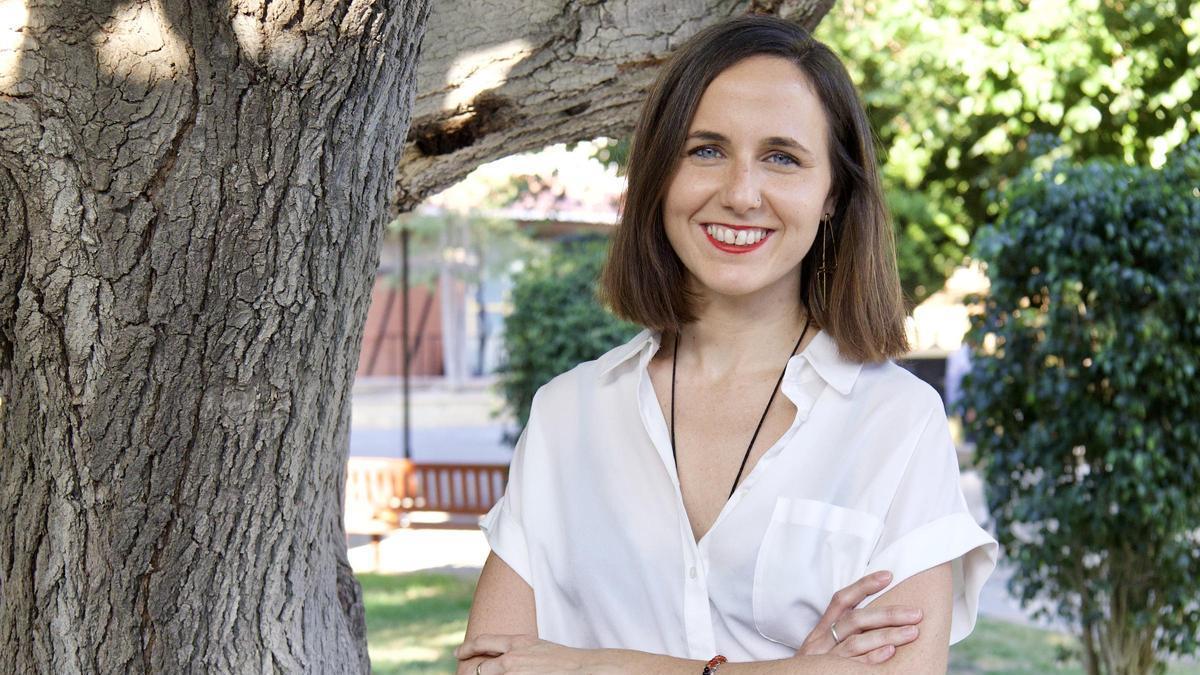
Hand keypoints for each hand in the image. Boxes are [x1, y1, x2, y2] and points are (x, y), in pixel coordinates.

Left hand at [455, 634, 623, 674]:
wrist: (582, 668)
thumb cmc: (563, 660)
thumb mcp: (536, 646)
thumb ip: (517, 649)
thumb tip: (504, 656)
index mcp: (516, 642)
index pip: (483, 642)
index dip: (467, 647)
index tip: (458, 652)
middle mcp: (511, 658)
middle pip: (478, 665)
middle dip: (467, 670)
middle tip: (461, 673)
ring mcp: (514, 674)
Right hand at [795, 570, 922, 663]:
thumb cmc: (812, 669)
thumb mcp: (821, 646)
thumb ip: (841, 631)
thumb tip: (875, 616)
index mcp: (820, 630)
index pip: (841, 600)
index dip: (864, 586)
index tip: (888, 575)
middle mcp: (821, 642)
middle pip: (855, 620)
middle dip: (888, 614)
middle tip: (916, 613)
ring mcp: (826, 659)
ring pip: (856, 642)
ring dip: (887, 635)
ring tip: (912, 631)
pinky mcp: (831, 674)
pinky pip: (853, 665)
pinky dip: (872, 658)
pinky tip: (890, 653)